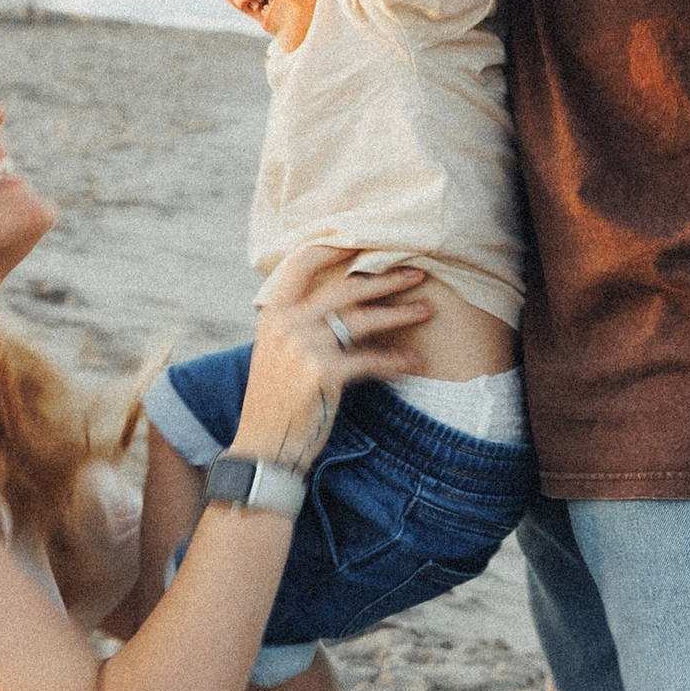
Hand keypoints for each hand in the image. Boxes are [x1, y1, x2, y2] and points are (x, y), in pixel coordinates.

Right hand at [234, 248, 430, 470]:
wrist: (262, 447)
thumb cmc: (275, 402)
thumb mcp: (275, 353)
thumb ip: (297, 325)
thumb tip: (339, 303)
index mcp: (273, 313)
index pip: (301, 263)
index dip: (335, 249)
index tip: (368, 243)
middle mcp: (286, 324)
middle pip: (344, 289)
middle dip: (385, 279)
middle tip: (417, 273)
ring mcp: (303, 347)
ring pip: (362, 320)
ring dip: (399, 313)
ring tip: (427, 310)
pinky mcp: (323, 373)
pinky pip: (369, 360)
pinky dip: (395, 360)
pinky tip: (413, 361)